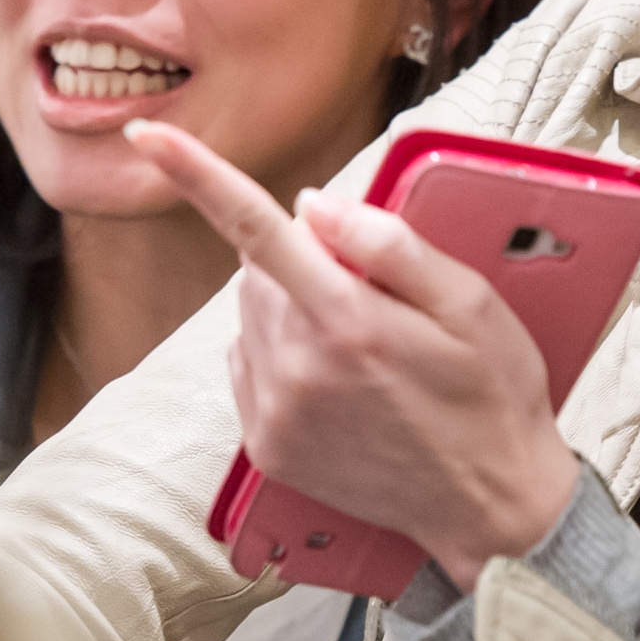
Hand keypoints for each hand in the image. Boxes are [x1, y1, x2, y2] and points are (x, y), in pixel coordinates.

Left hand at [126, 119, 580, 588]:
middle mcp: (298, 368)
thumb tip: (316, 204)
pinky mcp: (268, 447)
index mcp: (349, 321)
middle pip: (258, 269)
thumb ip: (392, 247)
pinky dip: (282, 354)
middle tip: (374, 296)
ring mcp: (276, 413)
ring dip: (291, 308)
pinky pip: (249, 365)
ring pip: (252, 316)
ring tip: (364, 348)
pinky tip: (338, 379)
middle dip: (303, 260)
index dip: (196, 174)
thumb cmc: (492, 396)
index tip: (147, 134)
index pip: (257, 229)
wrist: (491, 506)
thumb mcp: (473, 305)